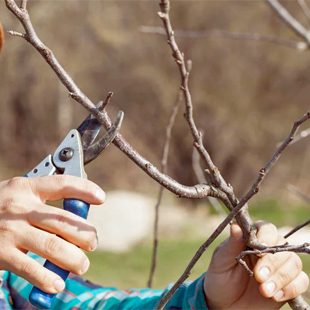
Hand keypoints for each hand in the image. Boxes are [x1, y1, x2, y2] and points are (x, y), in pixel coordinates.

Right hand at [0, 175, 104, 293]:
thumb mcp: (17, 195)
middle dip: (85, 234)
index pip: (62, 184)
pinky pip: (30, 268)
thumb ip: (42, 201)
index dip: (84, 189)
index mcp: (26, 188)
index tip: (101, 197)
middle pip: (63, 221)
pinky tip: (57, 283)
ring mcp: (10, 231)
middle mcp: (19, 208)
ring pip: (53, 246)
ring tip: (82, 265)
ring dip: (74, 259)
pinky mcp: (0, 254)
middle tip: (92, 243)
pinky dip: (48, 278)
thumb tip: (76, 216)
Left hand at [204, 221, 308, 308]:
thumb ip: (231, 244)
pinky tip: (274, 296)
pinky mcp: (288, 284)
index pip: (267, 228)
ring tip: (264, 291)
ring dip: (281, 277)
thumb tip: (235, 226)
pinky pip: (302, 281)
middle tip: (258, 277)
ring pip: (294, 263)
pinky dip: (291, 288)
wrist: (225, 304)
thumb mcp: (221, 261)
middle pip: (283, 246)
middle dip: (272, 262)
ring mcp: (280, 266)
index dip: (266, 237)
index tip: (257, 250)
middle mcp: (268, 249)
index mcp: (252, 238)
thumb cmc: (220, 277)